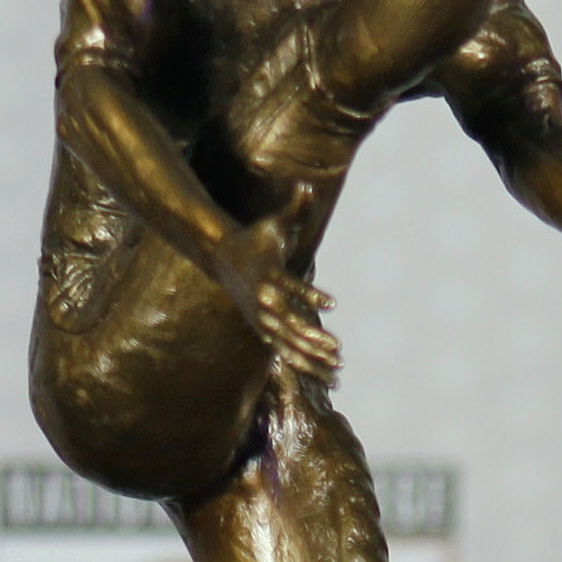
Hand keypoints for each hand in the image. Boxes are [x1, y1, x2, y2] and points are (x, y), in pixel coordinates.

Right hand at [213, 210, 343, 383]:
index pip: (289, 286)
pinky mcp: (263, 328)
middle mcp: (263, 302)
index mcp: (268, 277)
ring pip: (288, 343)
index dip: (310, 294)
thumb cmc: (256, 238)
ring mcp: (261, 318)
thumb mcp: (276, 223)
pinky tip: (326, 375)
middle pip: (289, 323)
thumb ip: (296, 207)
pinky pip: (285, 350)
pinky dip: (304, 362)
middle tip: (339, 350)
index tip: (332, 303)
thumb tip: (307, 186)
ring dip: (313, 357)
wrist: (222, 256)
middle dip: (313, 338)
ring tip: (339, 369)